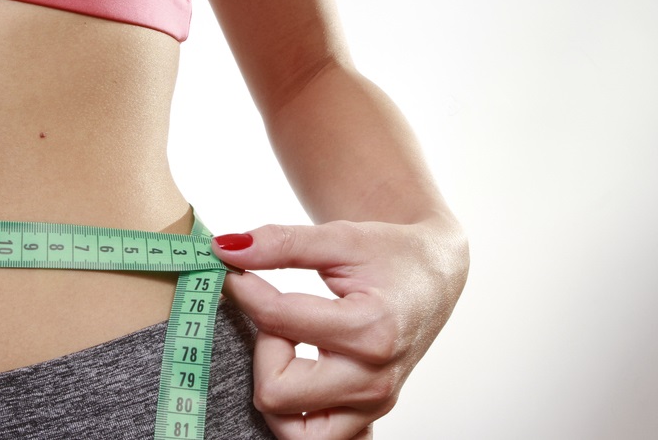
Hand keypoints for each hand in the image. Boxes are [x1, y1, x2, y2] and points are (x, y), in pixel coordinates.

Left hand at [213, 218, 468, 438]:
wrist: (432, 276)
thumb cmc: (391, 255)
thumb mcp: (340, 237)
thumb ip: (283, 243)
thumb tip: (225, 248)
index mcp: (373, 329)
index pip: (278, 321)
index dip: (245, 292)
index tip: (236, 274)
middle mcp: (374, 378)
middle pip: (275, 391)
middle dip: (262, 348)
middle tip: (276, 316)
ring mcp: (373, 404)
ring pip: (291, 431)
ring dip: (274, 388)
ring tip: (287, 348)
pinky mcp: (367, 417)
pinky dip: (298, 416)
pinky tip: (300, 378)